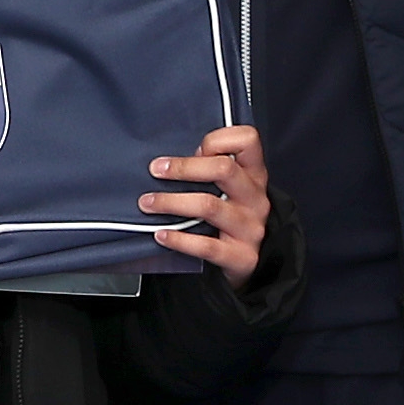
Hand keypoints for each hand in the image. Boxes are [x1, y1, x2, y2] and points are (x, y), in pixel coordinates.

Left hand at [145, 123, 270, 278]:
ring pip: (209, 206)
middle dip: (184, 167)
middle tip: (156, 171)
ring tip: (148, 203)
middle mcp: (255, 198)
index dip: (218, 140)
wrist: (246, 264)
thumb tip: (173, 162)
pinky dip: (179, 239)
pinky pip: (206, 246)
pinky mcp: (242, 256)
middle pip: (224, 169)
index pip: (247, 140)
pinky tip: (161, 234)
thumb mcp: (230, 189)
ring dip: (171, 202)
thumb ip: (211, 170)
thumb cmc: (229, 218)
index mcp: (254, 174)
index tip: (195, 149)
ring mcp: (251, 227)